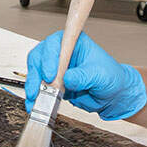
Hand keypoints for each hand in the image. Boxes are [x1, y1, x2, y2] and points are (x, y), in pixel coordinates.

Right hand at [25, 31, 146, 120]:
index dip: (50, 57)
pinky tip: (34, 104)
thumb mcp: (101, 76)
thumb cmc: (111, 78)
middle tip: (38, 90)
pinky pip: (38, 87)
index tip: (51, 75)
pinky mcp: (52, 83)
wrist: (113, 96)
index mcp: (74, 42)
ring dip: (33, 86)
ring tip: (35, 100)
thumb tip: (67, 78)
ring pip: (35, 72)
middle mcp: (62, 52)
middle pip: (39, 56)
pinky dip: (35, 96)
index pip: (56, 43)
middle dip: (36, 74)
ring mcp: (55, 68)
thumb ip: (84, 76)